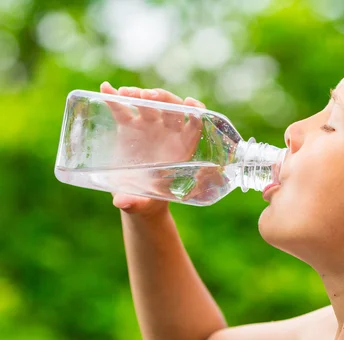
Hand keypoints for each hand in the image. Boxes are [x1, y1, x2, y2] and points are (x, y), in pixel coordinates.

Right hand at [100, 82, 205, 215]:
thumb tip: (123, 203)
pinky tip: (105, 89)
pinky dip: (115, 98)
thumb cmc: (147, 199)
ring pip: (149, 104)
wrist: (134, 196)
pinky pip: (123, 109)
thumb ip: (136, 202)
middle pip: (172, 108)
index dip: (196, 111)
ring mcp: (149, 127)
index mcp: (182, 148)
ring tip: (127, 93)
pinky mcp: (129, 126)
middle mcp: (168, 133)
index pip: (195, 125)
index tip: (190, 103)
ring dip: (140, 95)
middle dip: (163, 99)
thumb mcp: (143, 203)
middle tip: (149, 96)